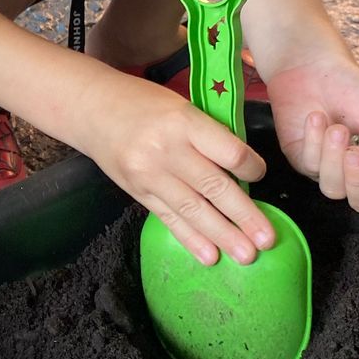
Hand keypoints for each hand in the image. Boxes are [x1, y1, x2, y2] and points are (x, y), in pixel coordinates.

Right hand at [77, 69, 272, 265]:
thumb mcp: (179, 105)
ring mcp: (149, 174)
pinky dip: (190, 239)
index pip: (229, 152)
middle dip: (245, 217)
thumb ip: (207, 134)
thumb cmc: (141, 103)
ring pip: (193, 209)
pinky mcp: (137, 192)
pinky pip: (169, 218)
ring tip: (246, 256)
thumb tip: (241, 169)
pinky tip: (210, 256)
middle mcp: (167, 150)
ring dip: (223, 236)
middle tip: (267, 240)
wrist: (91, 109)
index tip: (259, 175)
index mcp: (184, 121)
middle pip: (214, 188)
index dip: (252, 168)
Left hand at [266, 54, 358, 210]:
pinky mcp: (304, 161)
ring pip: (333, 190)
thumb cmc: (351, 88)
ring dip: (334, 159)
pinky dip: (314, 141)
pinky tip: (317, 118)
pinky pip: (309, 166)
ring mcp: (329, 169)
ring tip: (336, 128)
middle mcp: (357, 171)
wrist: (312, 68)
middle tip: (356, 154)